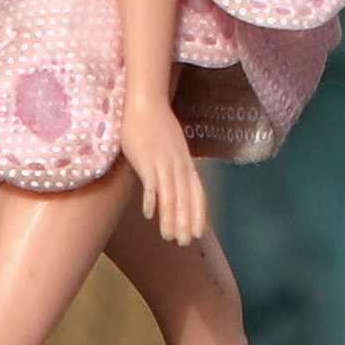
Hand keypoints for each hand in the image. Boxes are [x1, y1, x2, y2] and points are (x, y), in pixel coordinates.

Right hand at [121, 114, 209, 247]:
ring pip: (171, 195)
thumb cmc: (157, 124)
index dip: (198, 213)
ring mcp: (163, 162)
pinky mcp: (147, 159)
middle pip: (185, 198)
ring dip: (170, 217)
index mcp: (186, 162)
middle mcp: (179, 164)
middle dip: (185, 222)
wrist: (146, 102)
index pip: (197, 192)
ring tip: (168, 237)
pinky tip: (150, 215)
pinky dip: (153, 199)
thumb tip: (176, 179)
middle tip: (184, 243)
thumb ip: (176, 164)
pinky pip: (152, 182)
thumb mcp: (173, 146)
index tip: (199, 232)